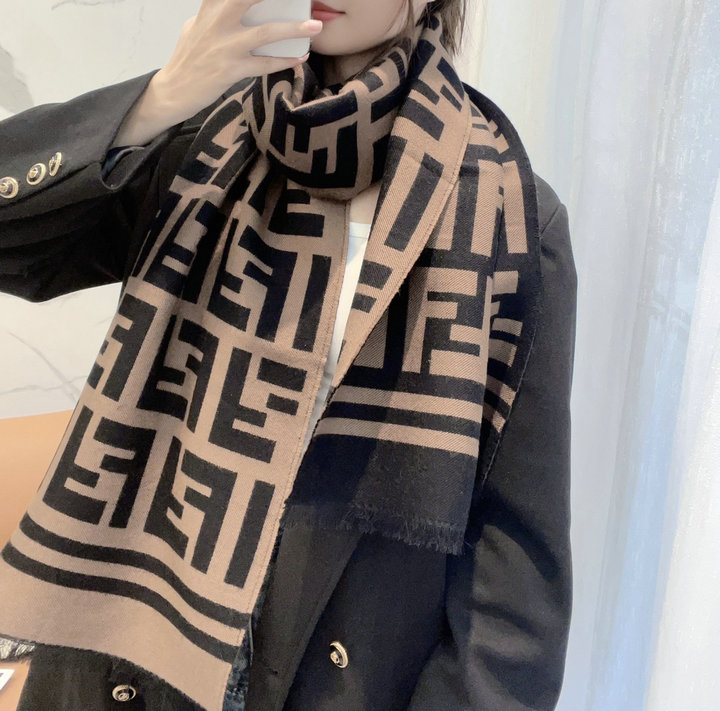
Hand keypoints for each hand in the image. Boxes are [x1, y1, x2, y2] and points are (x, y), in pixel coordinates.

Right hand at [154, 0, 322, 123]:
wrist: (174, 90)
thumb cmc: (189, 58)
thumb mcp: (196, 26)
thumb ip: (216, 13)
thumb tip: (239, 7)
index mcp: (209, 7)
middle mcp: (217, 22)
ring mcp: (225, 47)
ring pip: (266, 33)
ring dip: (294, 29)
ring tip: (315, 26)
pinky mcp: (231, 70)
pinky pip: (265, 64)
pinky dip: (285, 61)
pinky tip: (299, 57)